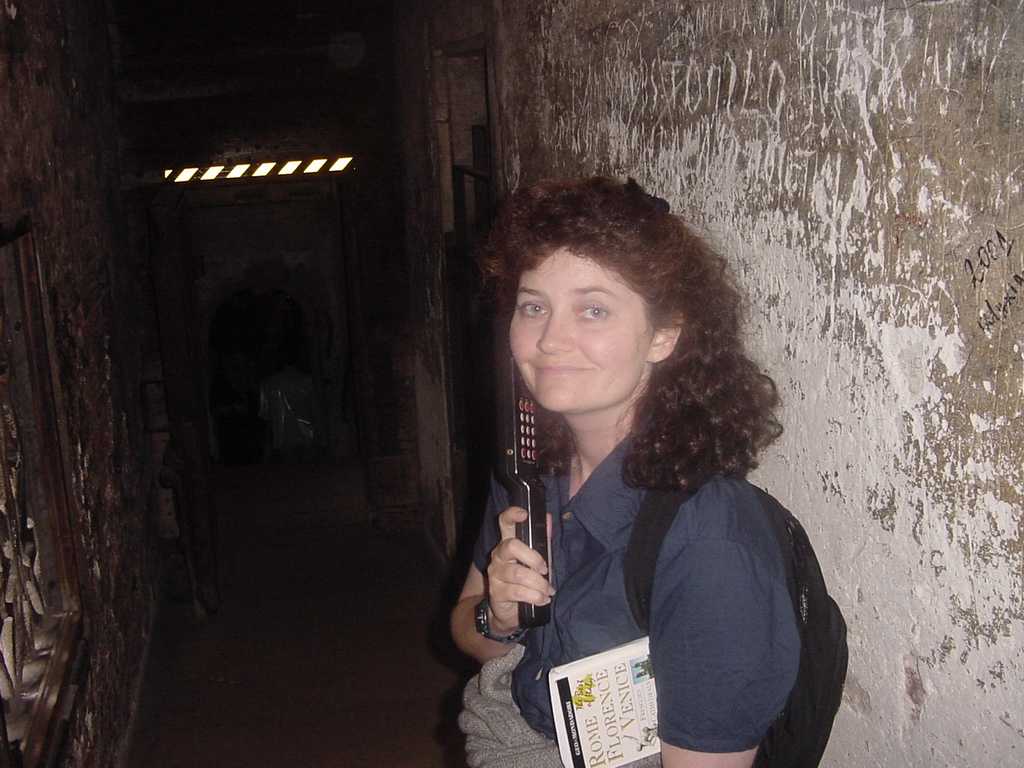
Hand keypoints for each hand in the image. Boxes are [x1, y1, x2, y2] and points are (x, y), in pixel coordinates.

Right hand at [485, 506, 554, 634]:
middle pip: (511, 546)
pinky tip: (543, 599)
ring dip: (538, 584)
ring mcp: (495, 574)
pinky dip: (535, 596)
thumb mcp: (536, 560)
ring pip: (518, 573)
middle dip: (533, 558)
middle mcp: (498, 556)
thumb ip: (542, 541)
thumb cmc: (526, 581)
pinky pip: (518, 592)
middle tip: (545, 570)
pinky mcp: (496, 592)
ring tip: (548, 591)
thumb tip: (549, 518)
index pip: (504, 524)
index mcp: (508, 544)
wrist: (510, 612)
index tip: (524, 514)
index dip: (511, 515)